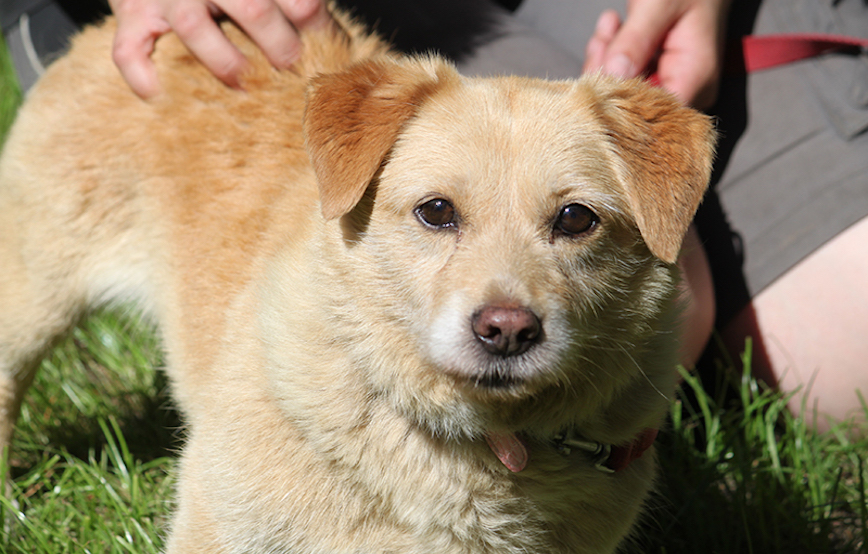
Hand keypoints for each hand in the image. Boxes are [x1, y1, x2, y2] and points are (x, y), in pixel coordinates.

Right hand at [108, 0, 331, 97]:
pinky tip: (161, 97)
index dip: (315, 25)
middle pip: (250, 5)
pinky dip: (143, 77)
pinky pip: (129, 50)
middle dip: (277, 42)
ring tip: (246, 87)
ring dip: (225, 61)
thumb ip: (297, 9)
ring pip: (192, 25)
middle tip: (291, 68)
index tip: (328, 52)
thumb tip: (337, 49)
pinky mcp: (130, 16)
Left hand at [583, 0, 730, 108]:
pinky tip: (612, 27)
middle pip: (632, 105)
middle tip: (601, 38)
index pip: (651, 115)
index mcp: (695, 78)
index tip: (597, 74)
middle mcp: (685, 90)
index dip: (618, 103)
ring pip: (621, 90)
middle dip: (606, 73)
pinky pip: (623, 76)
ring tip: (609, 24)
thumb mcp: (660, 4)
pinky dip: (610, 54)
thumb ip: (636, 39)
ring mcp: (669, 84)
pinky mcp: (654, 76)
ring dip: (605, 59)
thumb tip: (613, 75)